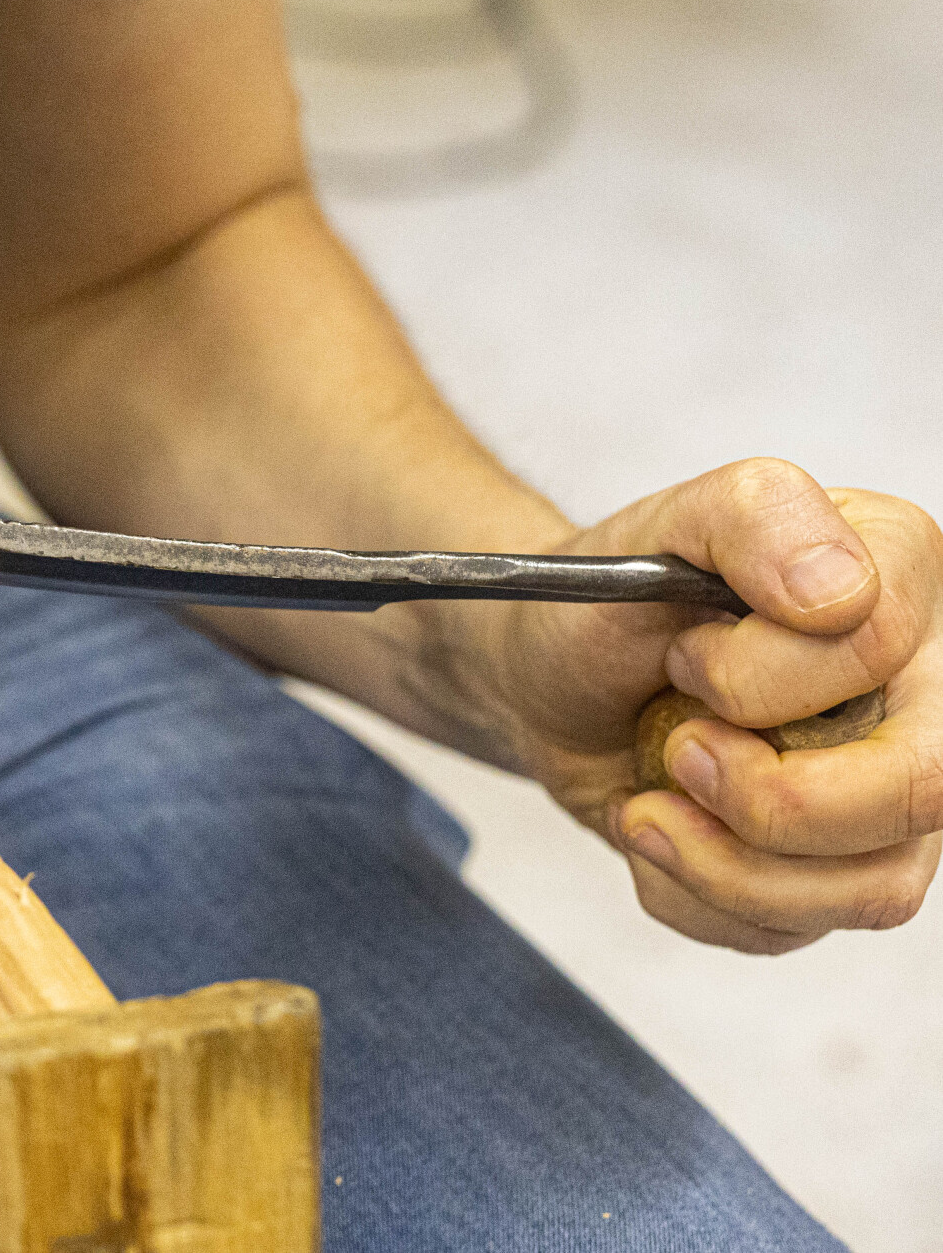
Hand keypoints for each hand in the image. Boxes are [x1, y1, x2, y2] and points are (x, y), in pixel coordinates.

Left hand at [479, 460, 940, 952]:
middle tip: (678, 751)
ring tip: (652, 798)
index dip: (757, 675)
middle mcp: (922, 690)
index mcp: (899, 578)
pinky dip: (693, 893)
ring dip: (722, 861)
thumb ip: (755, 517)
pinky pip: (793, 929)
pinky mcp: (836, 872)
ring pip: (874, 888)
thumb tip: (840, 595)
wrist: (543, 683)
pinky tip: (659, 830)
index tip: (684, 657)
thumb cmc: (606, 602)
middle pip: (924, 789)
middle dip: (771, 798)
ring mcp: (890, 791)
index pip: (879, 647)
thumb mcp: (660, 527)